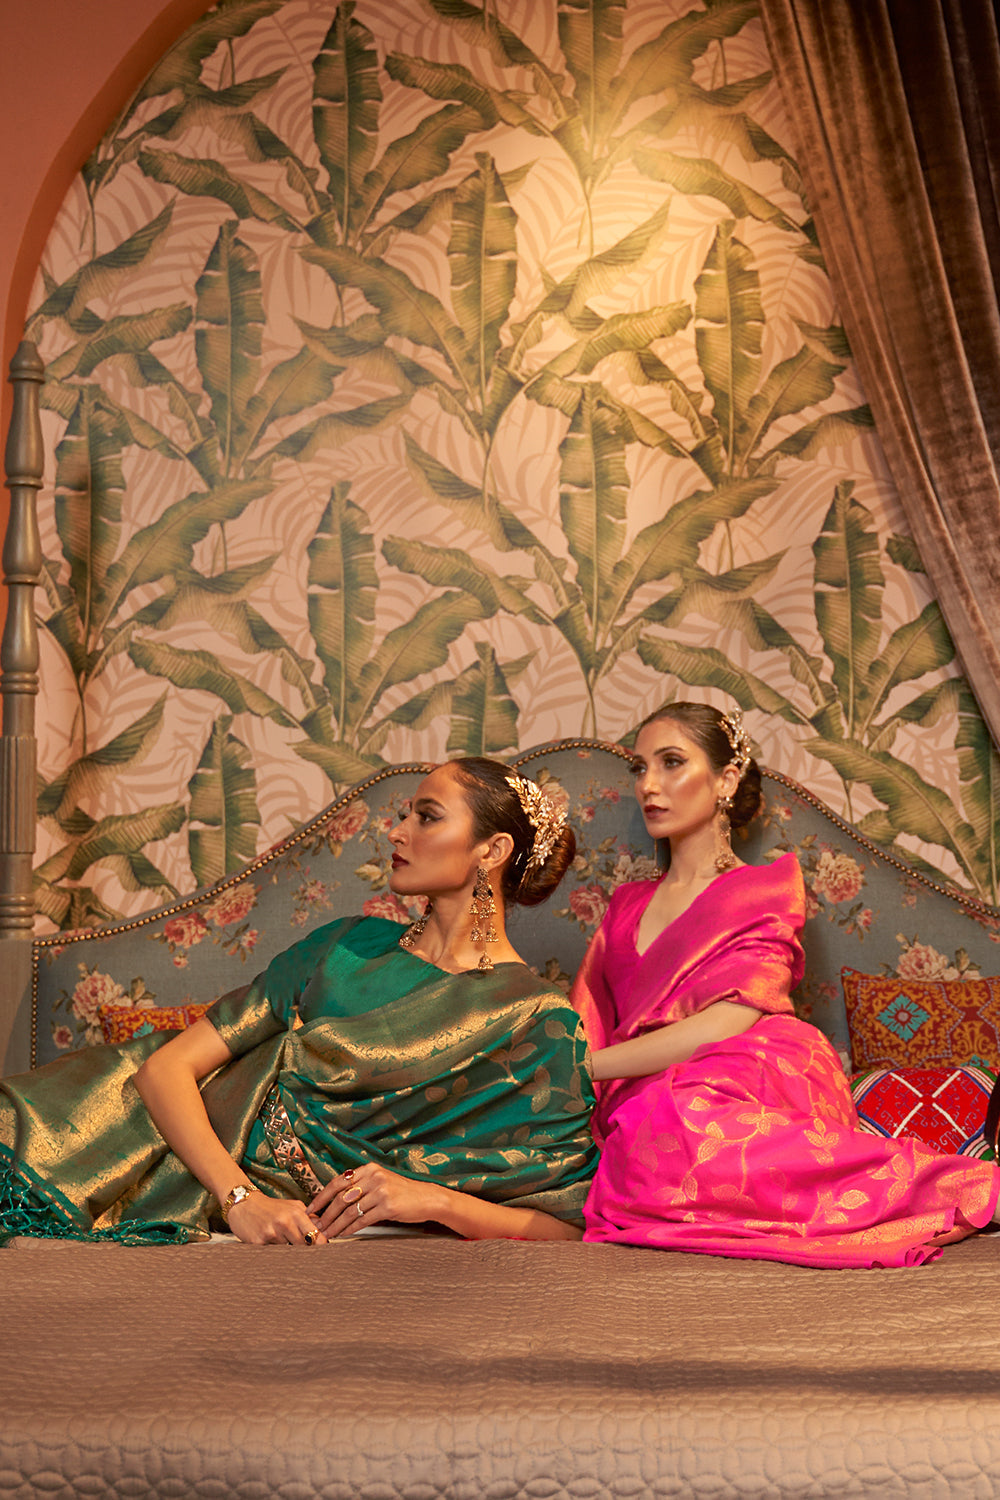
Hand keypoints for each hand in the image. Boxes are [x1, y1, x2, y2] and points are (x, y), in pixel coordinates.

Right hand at [226, 1189, 327, 1245]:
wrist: (244, 1204)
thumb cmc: (271, 1207)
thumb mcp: (293, 1207)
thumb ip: (309, 1219)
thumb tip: (325, 1232)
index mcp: (296, 1213)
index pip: (315, 1235)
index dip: (320, 1245)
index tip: (323, 1252)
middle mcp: (285, 1222)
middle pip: (303, 1246)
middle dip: (304, 1250)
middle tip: (303, 1251)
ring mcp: (271, 1233)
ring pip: (287, 1252)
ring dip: (286, 1250)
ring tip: (279, 1240)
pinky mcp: (258, 1242)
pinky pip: (272, 1254)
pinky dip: (272, 1251)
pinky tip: (268, 1241)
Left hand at [308, 1164, 441, 1238]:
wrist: (426, 1198)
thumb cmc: (401, 1193)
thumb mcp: (381, 1181)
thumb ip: (361, 1185)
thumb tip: (335, 1200)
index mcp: (369, 1169)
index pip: (338, 1182)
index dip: (322, 1196)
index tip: (312, 1209)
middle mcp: (374, 1177)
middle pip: (341, 1197)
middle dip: (326, 1214)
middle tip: (316, 1225)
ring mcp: (381, 1191)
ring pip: (350, 1210)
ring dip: (336, 1224)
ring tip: (327, 1234)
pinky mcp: (387, 1206)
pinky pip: (362, 1220)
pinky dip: (350, 1229)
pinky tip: (343, 1235)